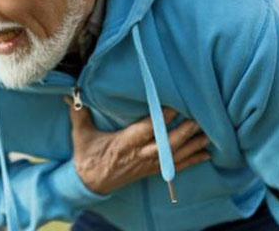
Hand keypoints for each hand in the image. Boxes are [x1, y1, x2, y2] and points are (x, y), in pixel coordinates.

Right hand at [68, 103, 209, 194]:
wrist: (90, 183)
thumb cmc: (87, 156)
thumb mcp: (81, 134)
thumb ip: (78, 113)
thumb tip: (70, 94)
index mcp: (124, 143)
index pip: (146, 130)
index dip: (160, 119)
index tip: (174, 105)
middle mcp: (139, 154)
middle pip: (166, 144)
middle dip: (183, 132)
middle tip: (198, 118)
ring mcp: (147, 164)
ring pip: (174, 155)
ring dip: (192, 145)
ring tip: (208, 133)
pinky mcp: (151, 171)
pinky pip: (175, 167)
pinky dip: (192, 160)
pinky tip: (205, 154)